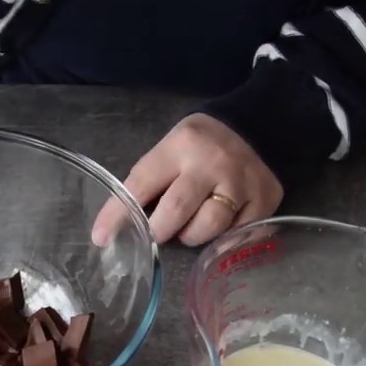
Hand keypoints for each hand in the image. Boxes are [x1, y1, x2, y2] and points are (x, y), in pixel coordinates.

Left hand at [91, 113, 283, 246]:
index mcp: (181, 146)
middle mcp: (212, 163)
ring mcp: (242, 183)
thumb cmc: (203, 143)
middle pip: (176, 212)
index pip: (141, 184)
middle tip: (156, 234)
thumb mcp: (172, 146)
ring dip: (191, 236)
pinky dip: (222, 239)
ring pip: (208, 228)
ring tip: (190, 227)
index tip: (100, 238)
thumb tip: (120, 225)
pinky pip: (237, 235)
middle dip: (158, 231)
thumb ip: (151, 180)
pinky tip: (220, 228)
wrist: (259, 125)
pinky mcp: (265, 200)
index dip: (117, 214)